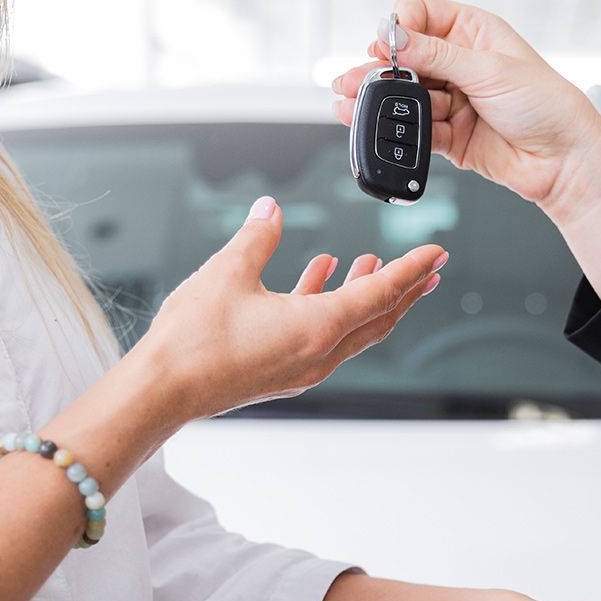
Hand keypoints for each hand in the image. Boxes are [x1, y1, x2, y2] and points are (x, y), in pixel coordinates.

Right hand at [135, 195, 446, 422]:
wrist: (165, 390)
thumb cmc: (194, 341)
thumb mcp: (227, 273)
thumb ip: (257, 237)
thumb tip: (271, 210)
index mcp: (318, 328)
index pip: (381, 294)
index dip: (411, 269)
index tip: (435, 253)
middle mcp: (321, 353)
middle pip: (378, 318)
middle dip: (405, 290)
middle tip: (429, 270)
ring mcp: (305, 367)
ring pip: (352, 328)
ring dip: (364, 295)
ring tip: (370, 265)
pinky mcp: (286, 372)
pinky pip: (323, 336)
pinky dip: (329, 306)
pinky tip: (318, 278)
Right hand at [332, 0, 600, 300]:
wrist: (564, 160)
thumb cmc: (546, 105)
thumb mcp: (489, 70)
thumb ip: (438, 57)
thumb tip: (397, 41)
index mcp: (473, 33)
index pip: (421, 17)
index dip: (399, 30)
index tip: (386, 47)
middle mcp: (461, 65)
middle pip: (407, 62)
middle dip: (378, 72)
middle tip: (350, 81)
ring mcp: (455, 102)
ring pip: (408, 99)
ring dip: (381, 106)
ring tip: (351, 109)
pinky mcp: (452, 137)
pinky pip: (419, 133)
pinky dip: (401, 134)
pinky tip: (379, 133)